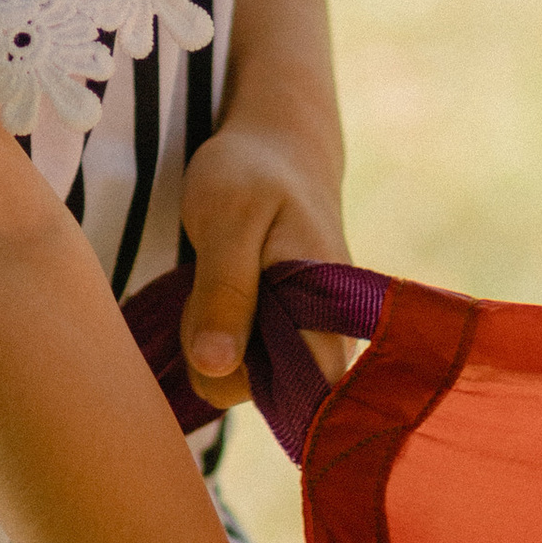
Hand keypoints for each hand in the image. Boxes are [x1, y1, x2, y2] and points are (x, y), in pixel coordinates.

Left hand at [178, 108, 346, 407]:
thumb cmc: (252, 174)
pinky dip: (214, 336)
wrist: (275, 148)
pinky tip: (216, 295)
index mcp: (332, 307)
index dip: (264, 387)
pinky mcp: (280, 334)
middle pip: (268, 395)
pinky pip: (237, 363)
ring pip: (244, 381)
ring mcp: (304, 335)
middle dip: (222, 358)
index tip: (224, 341)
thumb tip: (217, 367)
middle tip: (209, 290)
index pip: (316, 392)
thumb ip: (224, 292)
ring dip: (212, 344)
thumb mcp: (227, 219)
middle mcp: (329, 332)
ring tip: (214, 281)